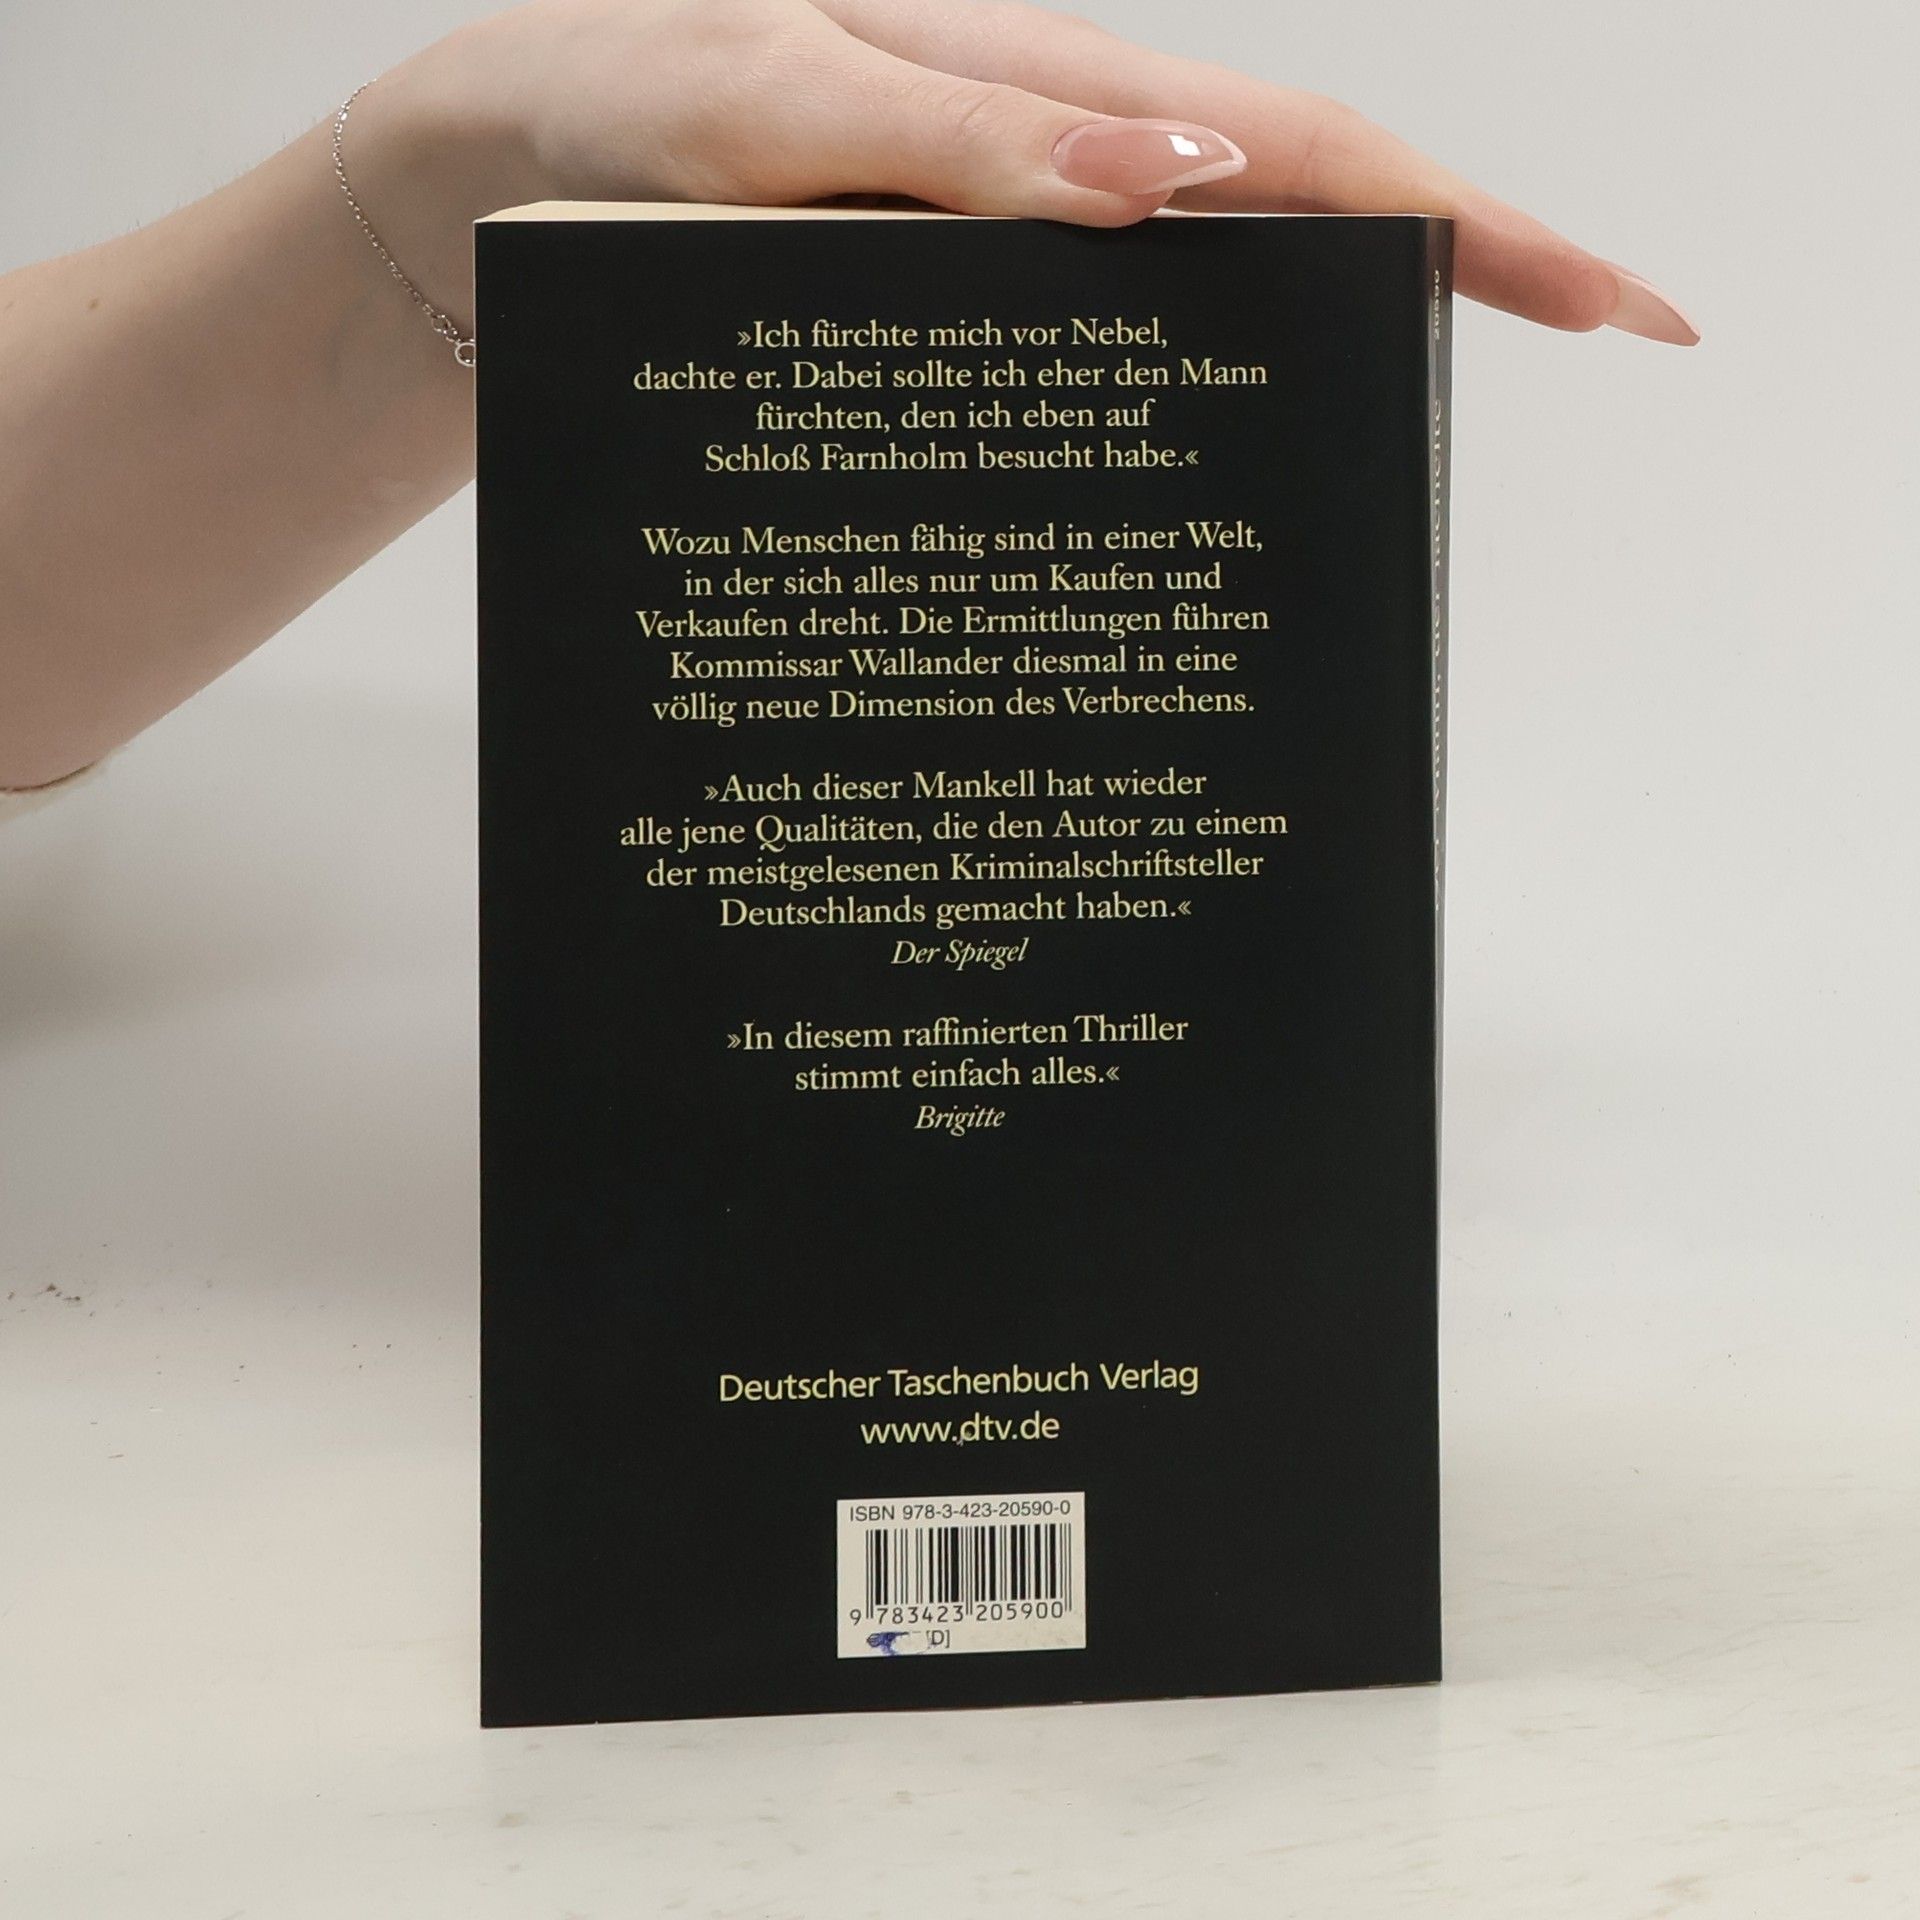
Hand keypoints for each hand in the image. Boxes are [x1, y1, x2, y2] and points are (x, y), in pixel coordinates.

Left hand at [372, 0, 1694, 343]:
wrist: (482, 183)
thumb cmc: (606, 110)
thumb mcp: (764, 102)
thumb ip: (952, 137)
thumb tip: (1179, 187)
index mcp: (1041, 88)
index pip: (1306, 144)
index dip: (1472, 214)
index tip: (1614, 298)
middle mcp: (1051, 164)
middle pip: (1302, 209)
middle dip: (1466, 269)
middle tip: (1603, 344)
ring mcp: (1013, 246)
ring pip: (1211, 298)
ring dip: (1340, 349)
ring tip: (1439, 438)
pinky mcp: (954, 315)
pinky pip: (1096, 362)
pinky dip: (1181, 409)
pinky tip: (1218, 472)